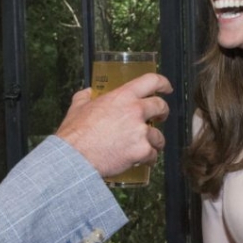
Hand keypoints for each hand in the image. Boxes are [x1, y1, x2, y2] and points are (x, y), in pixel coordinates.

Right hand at [56, 73, 171, 178]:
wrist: (75, 157)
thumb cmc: (75, 133)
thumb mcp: (78, 107)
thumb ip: (86, 97)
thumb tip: (88, 92)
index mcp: (122, 96)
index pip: (151, 81)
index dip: (163, 83)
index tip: (166, 88)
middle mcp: (135, 111)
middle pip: (161, 106)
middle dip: (163, 112)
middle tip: (160, 117)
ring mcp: (140, 131)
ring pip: (159, 135)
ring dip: (155, 141)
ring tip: (148, 146)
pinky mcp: (141, 151)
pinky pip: (152, 155)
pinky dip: (149, 159)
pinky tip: (142, 161)